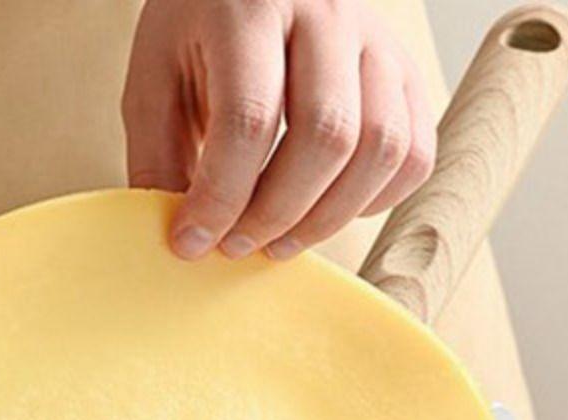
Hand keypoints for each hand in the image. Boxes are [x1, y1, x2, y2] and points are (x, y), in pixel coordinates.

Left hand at [122, 0, 436, 261]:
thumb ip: (159, 158)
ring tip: (278, 242)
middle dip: (277, 214)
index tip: (193, 241)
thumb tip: (184, 242)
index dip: (221, 197)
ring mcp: (376, 42)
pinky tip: (325, 211)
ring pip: (381, 149)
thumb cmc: (199, 38)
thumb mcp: (154, 84)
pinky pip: (413, 155)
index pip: (249, 118)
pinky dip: (373, 202)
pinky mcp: (405, 74)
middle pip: (327, 135)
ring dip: (326, 219)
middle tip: (236, 247)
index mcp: (249, 7)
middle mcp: (326, 13)